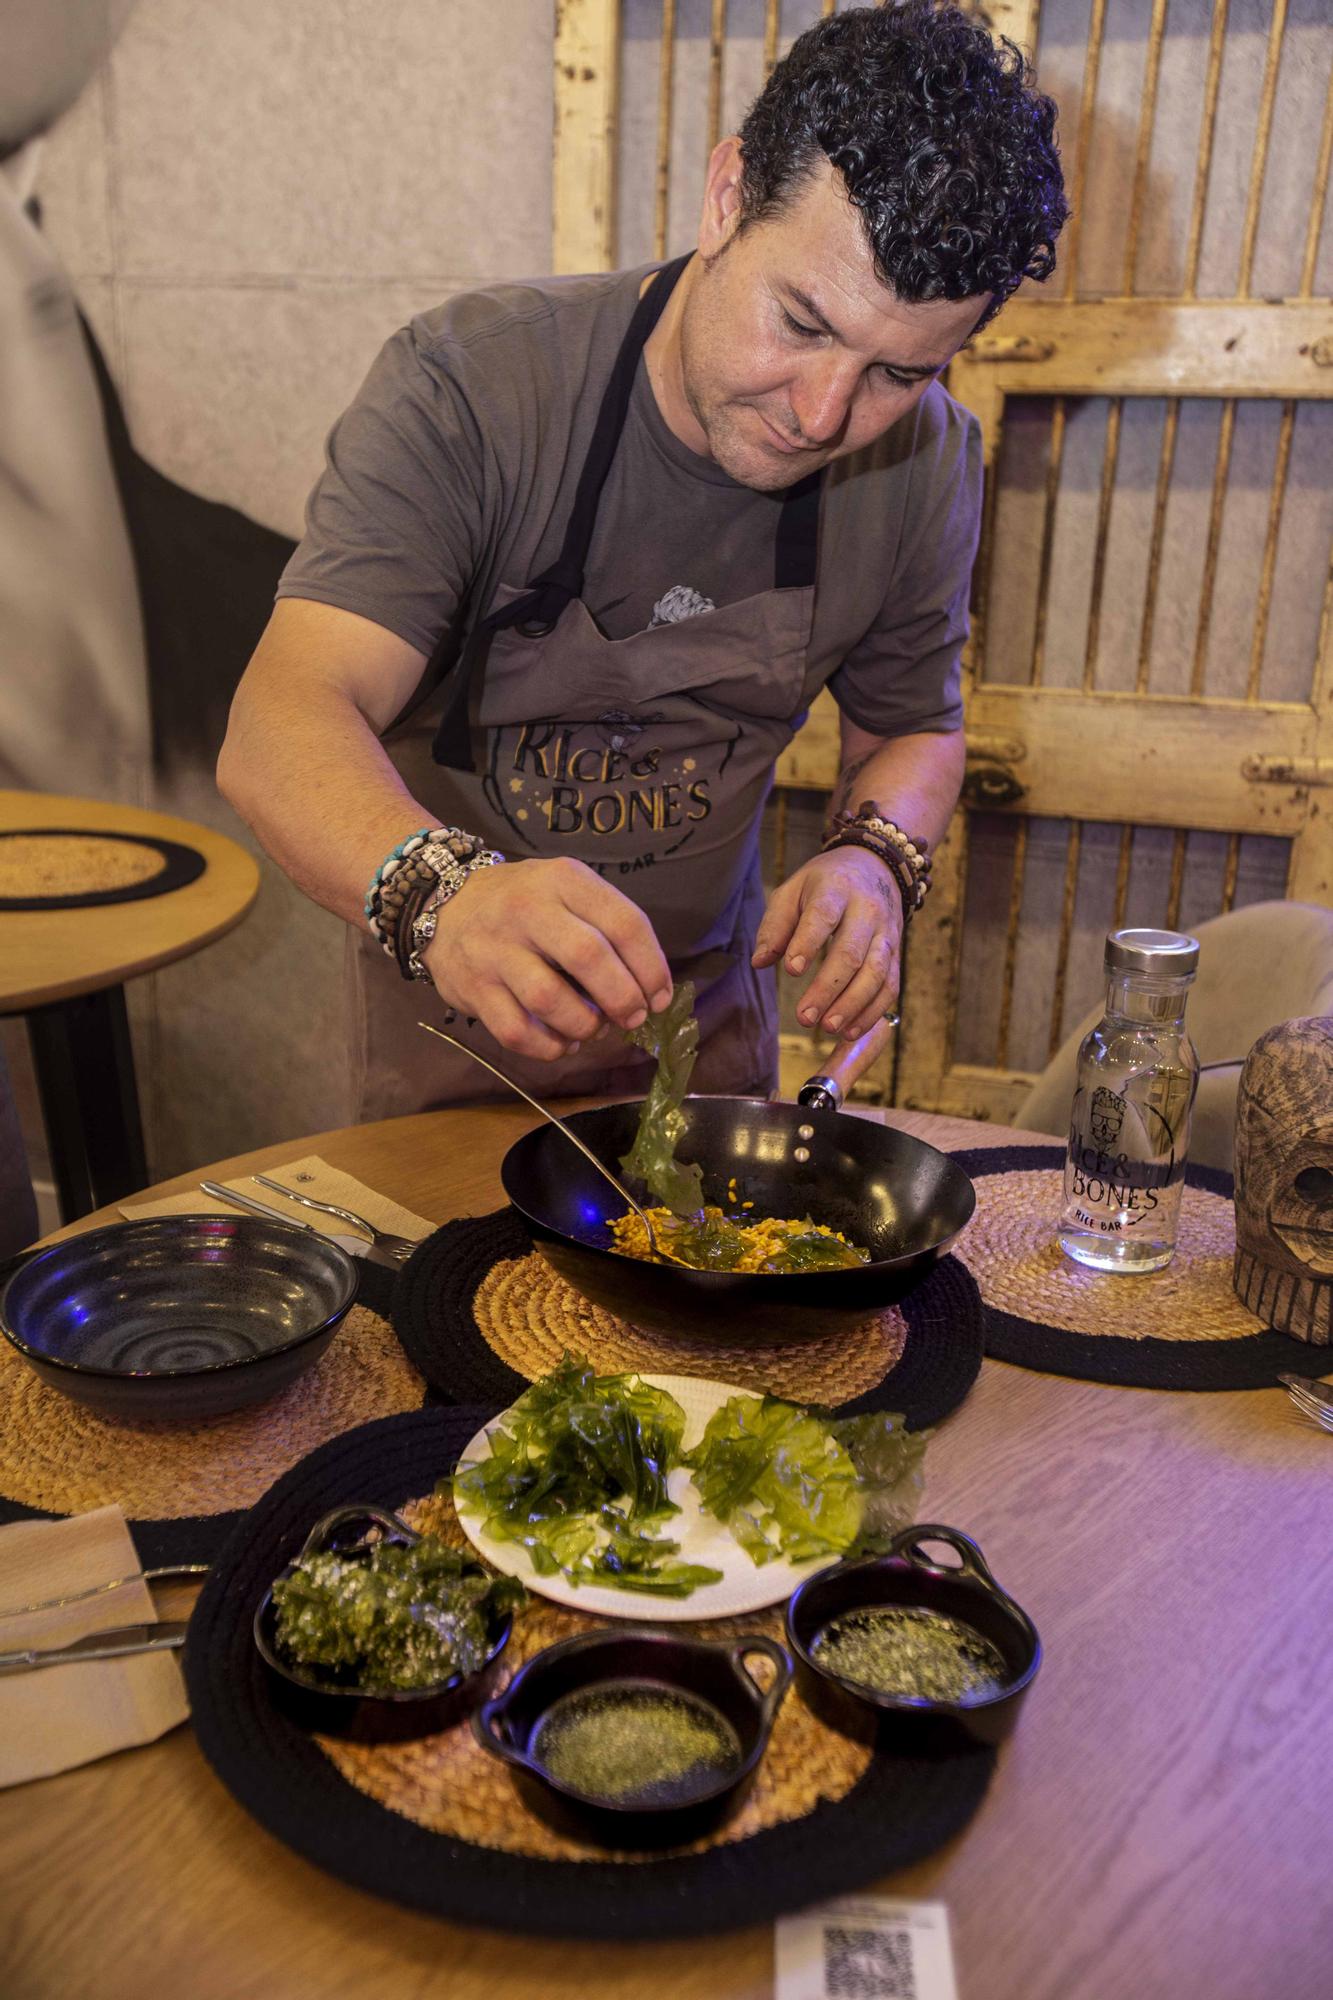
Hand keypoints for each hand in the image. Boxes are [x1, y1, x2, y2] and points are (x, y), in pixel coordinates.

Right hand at [421, 856, 672, 1061]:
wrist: (444, 902)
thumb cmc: (524, 902)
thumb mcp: (566, 889)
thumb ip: (606, 925)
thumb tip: (649, 989)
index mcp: (564, 880)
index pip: (624, 923)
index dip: (652, 968)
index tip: (660, 997)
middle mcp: (528, 910)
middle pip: (589, 958)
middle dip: (623, 998)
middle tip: (633, 1017)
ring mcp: (495, 950)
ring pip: (551, 1000)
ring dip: (585, 1026)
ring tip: (593, 1029)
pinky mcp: (473, 987)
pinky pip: (517, 1032)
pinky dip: (548, 1048)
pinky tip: (561, 1043)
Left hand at [751, 847, 902, 1040]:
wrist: (876, 867)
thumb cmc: (824, 884)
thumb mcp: (793, 891)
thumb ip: (775, 926)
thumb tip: (758, 963)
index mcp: (836, 888)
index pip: (823, 915)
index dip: (808, 943)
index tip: (791, 970)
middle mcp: (867, 910)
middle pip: (851, 952)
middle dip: (828, 988)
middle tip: (805, 1017)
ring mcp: (886, 933)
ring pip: (875, 973)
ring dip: (852, 1005)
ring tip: (828, 1028)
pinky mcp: (896, 953)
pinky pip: (890, 985)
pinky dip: (872, 1012)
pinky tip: (850, 1030)